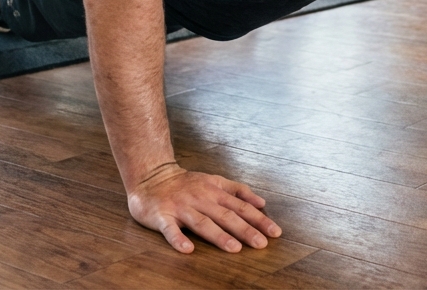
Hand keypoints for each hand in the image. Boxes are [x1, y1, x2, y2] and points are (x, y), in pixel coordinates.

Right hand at [127, 164, 281, 253]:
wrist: (151, 176)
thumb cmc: (186, 183)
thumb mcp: (214, 181)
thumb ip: (237, 190)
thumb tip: (261, 202)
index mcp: (214, 191)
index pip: (241, 206)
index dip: (258, 219)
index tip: (275, 232)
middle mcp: (200, 199)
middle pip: (226, 215)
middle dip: (245, 230)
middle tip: (261, 243)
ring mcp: (181, 208)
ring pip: (202, 223)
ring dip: (218, 236)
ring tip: (234, 248)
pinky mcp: (162, 216)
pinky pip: (170, 229)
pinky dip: (178, 239)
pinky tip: (187, 249)